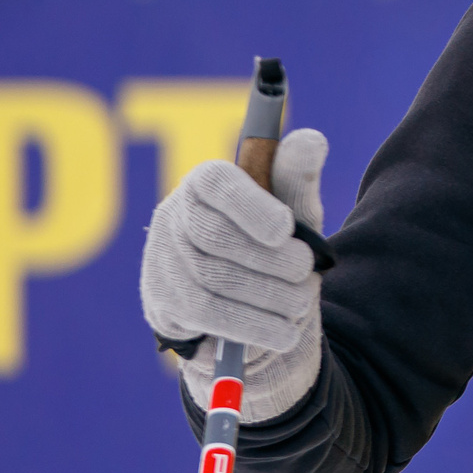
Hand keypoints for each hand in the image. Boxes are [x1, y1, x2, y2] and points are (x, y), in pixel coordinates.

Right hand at [140, 128, 331, 421]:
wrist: (253, 317)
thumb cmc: (274, 252)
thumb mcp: (294, 217)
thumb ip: (298, 181)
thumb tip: (311, 140)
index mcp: (205, 184)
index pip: (215, 182)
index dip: (249, 204)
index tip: (285, 228)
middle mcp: (173, 217)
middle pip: (215, 237)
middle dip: (271, 258)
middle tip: (307, 270)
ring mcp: (161, 262)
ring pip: (212, 280)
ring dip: (268, 294)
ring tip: (302, 302)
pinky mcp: (163, 304)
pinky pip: (207, 316)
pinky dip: (253, 325)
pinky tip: (285, 332)